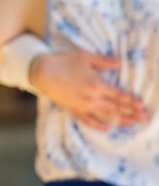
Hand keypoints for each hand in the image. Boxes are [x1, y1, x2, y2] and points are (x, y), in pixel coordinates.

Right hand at [30, 50, 147, 130]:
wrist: (42, 72)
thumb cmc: (63, 62)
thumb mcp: (85, 57)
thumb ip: (104, 61)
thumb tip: (120, 62)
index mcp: (96, 84)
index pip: (118, 95)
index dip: (131, 101)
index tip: (141, 106)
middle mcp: (92, 98)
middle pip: (115, 108)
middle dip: (130, 113)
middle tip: (143, 118)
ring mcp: (82, 105)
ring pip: (105, 116)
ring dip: (120, 120)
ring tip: (132, 124)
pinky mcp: (73, 109)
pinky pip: (88, 120)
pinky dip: (99, 125)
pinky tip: (108, 128)